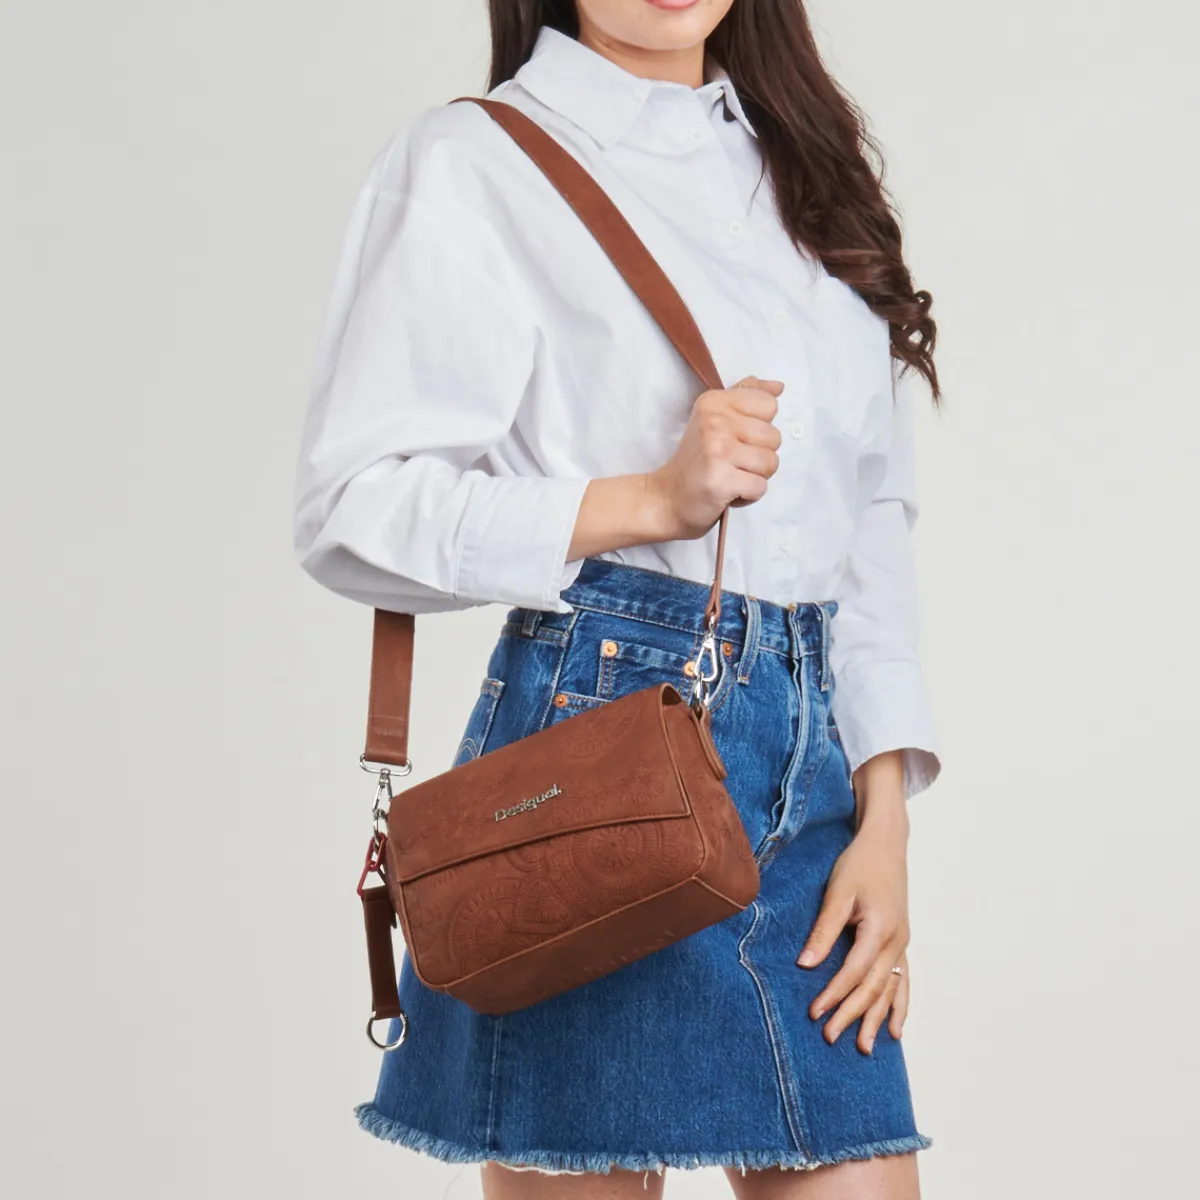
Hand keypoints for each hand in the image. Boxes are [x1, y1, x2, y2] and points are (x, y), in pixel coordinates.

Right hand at [646, 375, 783, 540]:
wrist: (668, 497)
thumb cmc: (696, 459)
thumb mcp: (715, 417)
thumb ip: (746, 397)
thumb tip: (778, 386)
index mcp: (714, 402)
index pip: (769, 405)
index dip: (759, 426)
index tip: (736, 437)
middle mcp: (714, 421)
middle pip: (774, 437)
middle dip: (759, 455)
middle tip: (732, 461)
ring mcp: (717, 450)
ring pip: (770, 463)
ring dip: (756, 476)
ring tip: (732, 475)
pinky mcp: (721, 480)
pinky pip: (760, 487)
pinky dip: (749, 495)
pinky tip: (729, 491)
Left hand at [796, 797, 910, 1054]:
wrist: (887, 845)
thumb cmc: (859, 865)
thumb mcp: (838, 893)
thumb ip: (824, 930)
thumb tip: (805, 964)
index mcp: (880, 930)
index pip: (853, 972)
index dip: (834, 994)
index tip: (814, 1014)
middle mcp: (897, 942)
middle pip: (873, 988)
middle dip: (852, 1014)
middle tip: (830, 1038)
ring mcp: (903, 944)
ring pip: (890, 990)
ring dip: (877, 1019)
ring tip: (865, 1048)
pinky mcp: (902, 942)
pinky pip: (903, 981)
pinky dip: (899, 1005)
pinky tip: (896, 1029)